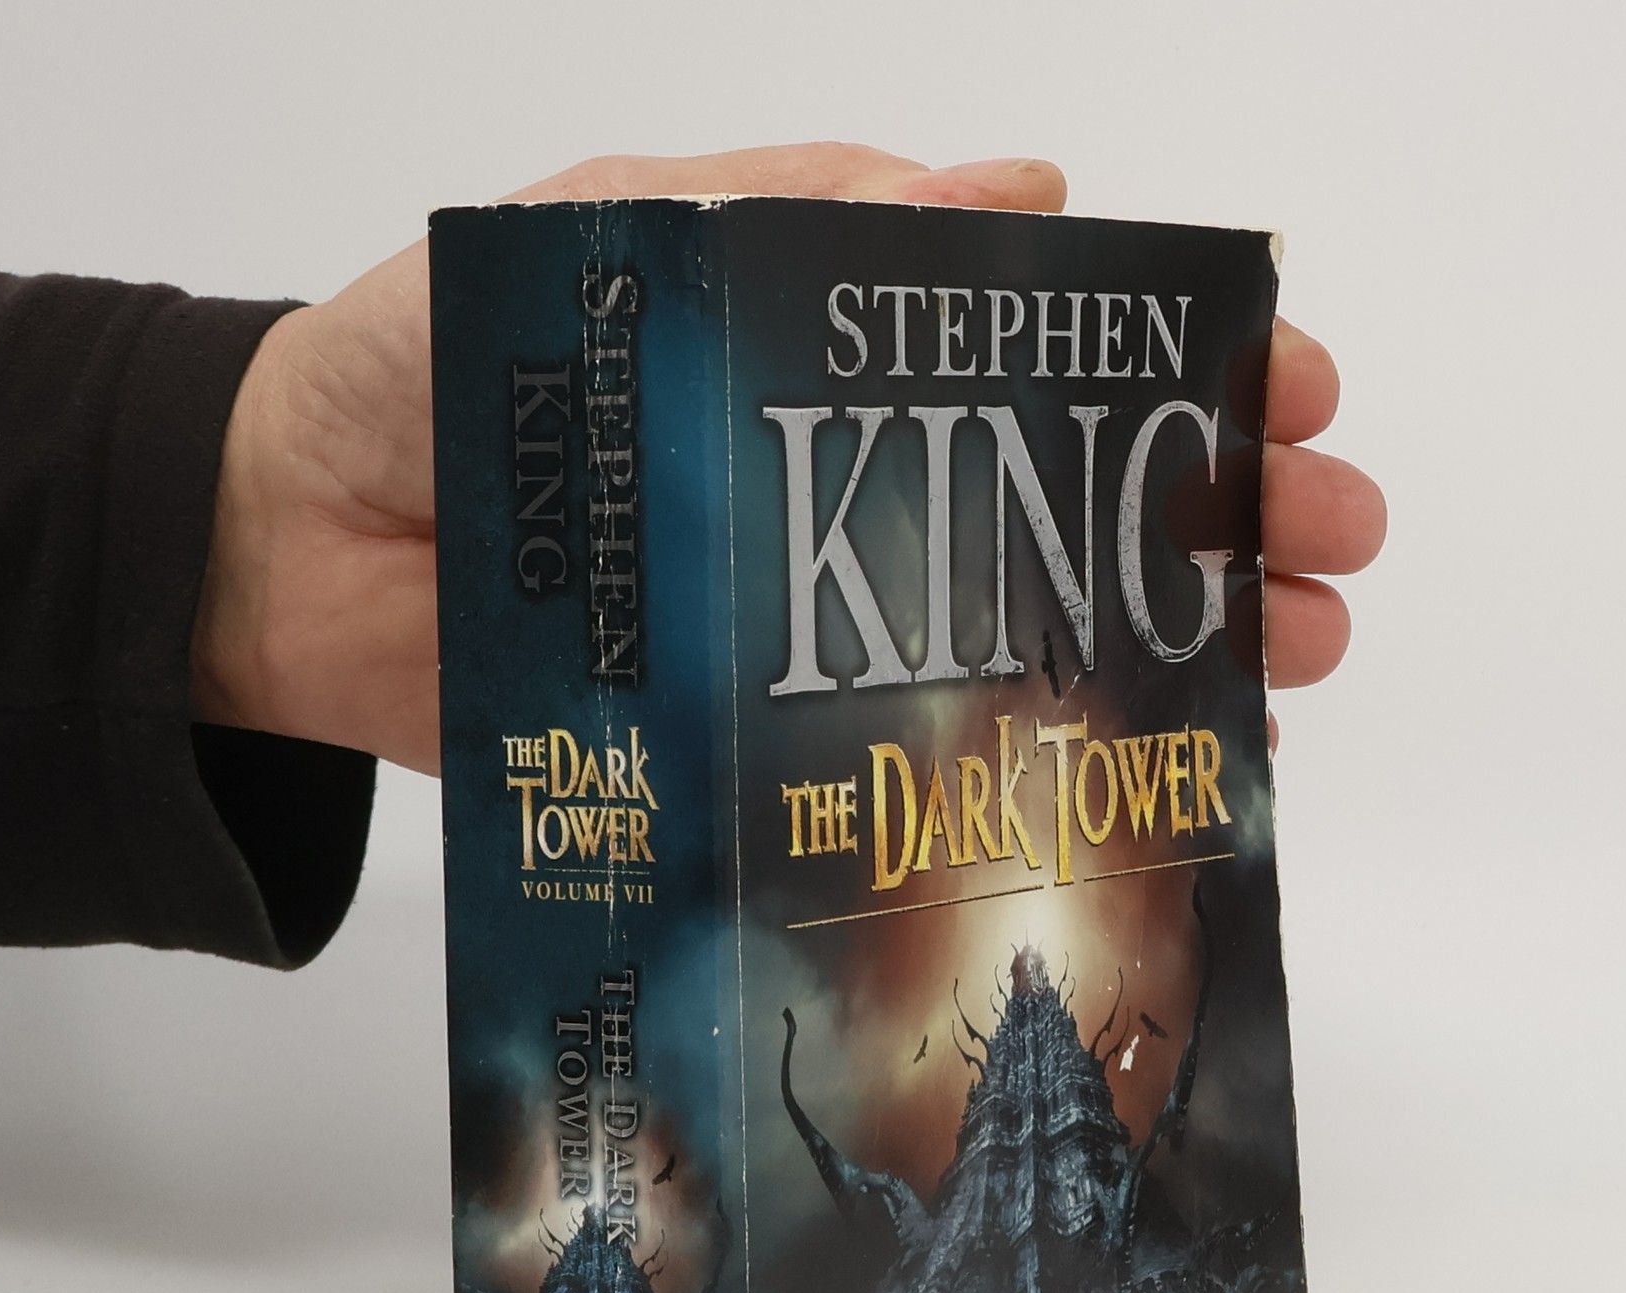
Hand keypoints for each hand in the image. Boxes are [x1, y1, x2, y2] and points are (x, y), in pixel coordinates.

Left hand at [192, 144, 1384, 775]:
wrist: (293, 544)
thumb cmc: (438, 363)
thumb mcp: (612, 231)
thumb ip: (793, 211)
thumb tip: (1016, 192)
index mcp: (833, 358)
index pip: (1050, 360)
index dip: (1179, 367)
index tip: (1287, 383)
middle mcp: (851, 497)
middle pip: (1074, 506)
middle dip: (1225, 514)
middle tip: (1331, 540)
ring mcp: (819, 632)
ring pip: (1033, 636)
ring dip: (1179, 643)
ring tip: (1295, 657)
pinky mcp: (764, 745)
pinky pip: (921, 758)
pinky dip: (1037, 765)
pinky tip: (1144, 767)